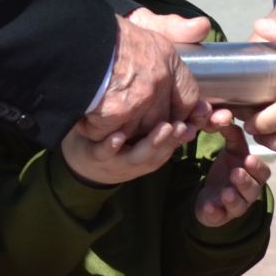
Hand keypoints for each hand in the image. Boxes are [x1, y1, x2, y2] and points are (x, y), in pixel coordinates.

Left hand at [61, 119, 185, 187]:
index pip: (170, 148)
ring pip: (137, 157)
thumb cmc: (118, 142)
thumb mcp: (141, 137)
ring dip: (151, 143)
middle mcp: (136, 162)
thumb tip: (194, 114)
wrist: (81, 159)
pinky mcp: (96, 157)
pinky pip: (105, 153)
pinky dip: (112, 146)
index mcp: (149, 156)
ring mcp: (117, 161)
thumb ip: (165, 126)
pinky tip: (118, 136)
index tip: (193, 125)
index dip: (182, 138)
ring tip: (163, 128)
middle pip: (157, 154)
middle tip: (182, 126)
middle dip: (171, 140)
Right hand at [79, 10, 209, 143]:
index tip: (168, 112)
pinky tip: (87, 115)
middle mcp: (159, 80)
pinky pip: (110, 135)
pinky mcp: (117, 113)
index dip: (178, 108)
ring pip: (138, 131)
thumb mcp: (143, 22)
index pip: (189, 96)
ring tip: (104, 114)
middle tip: (126, 116)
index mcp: (168, 58)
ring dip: (120, 127)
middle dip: (147, 123)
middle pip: (163, 119)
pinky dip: (96, 130)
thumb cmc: (105, 33)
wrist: (70, 36)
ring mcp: (140, 99)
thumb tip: (203, 26)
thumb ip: (174, 28)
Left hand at [193, 124, 269, 226]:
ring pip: (239, 206)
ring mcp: (234, 206)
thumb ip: (232, 134)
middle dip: (246, 182)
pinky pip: (219, 217)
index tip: (248, 159)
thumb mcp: (231, 151)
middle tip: (236, 173)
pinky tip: (209, 206)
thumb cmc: (227, 169)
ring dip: (234, 198)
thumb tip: (226, 115)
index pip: (262, 173)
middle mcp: (247, 192)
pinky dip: (215, 212)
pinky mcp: (218, 216)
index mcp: (253, 175)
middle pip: (253, 190)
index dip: (257, 167)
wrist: (211, 194)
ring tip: (226, 192)